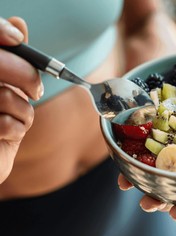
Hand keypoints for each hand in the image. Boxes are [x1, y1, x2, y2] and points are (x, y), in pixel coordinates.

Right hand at [0, 17, 42, 182]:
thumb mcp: (7, 89)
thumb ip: (13, 60)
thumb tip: (18, 25)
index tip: (17, 39)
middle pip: (0, 65)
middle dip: (26, 76)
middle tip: (35, 91)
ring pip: (6, 95)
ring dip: (23, 111)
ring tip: (16, 120)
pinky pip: (8, 122)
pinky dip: (17, 129)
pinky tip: (7, 134)